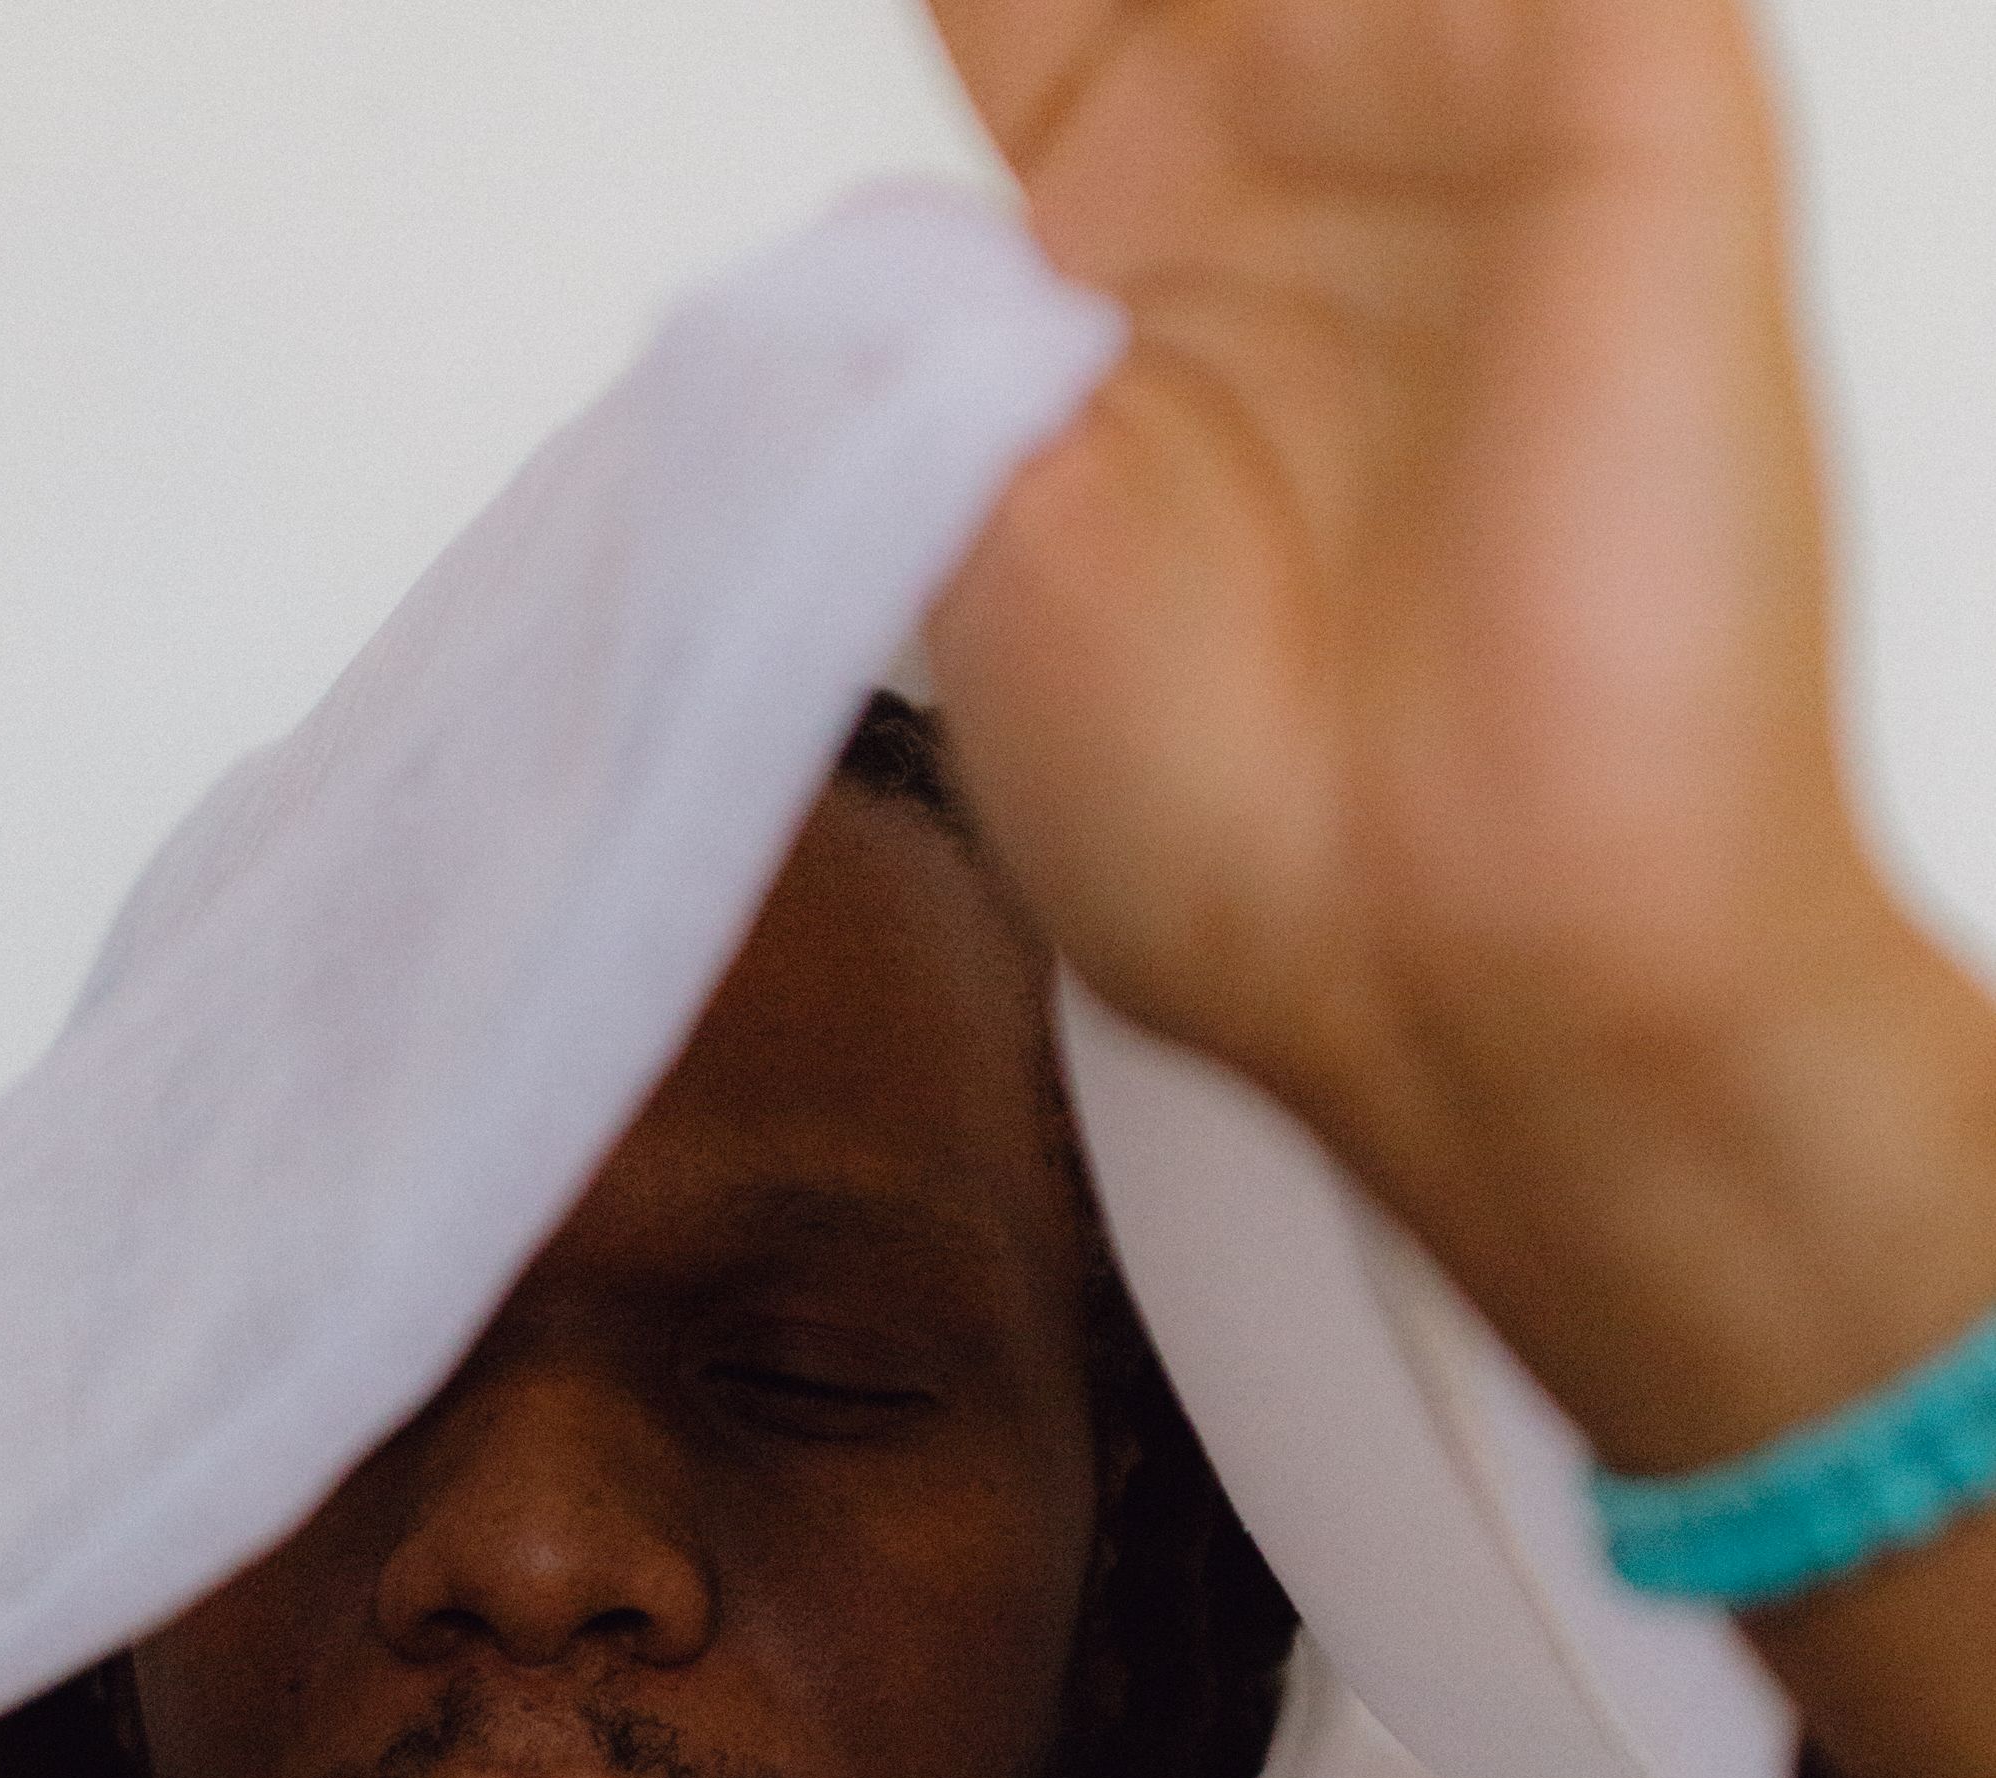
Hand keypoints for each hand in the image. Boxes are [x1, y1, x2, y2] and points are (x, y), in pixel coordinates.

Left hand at [926, 0, 1995, 1474]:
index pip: (1043, 18)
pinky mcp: (1631, 113)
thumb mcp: (965, 572)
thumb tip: (866, 235)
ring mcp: (1464, 142)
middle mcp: (1299, 206)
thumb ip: (905, 353)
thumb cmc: (1242, 844)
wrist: (1464, 961)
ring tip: (1147, 5)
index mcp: (1133, 309)